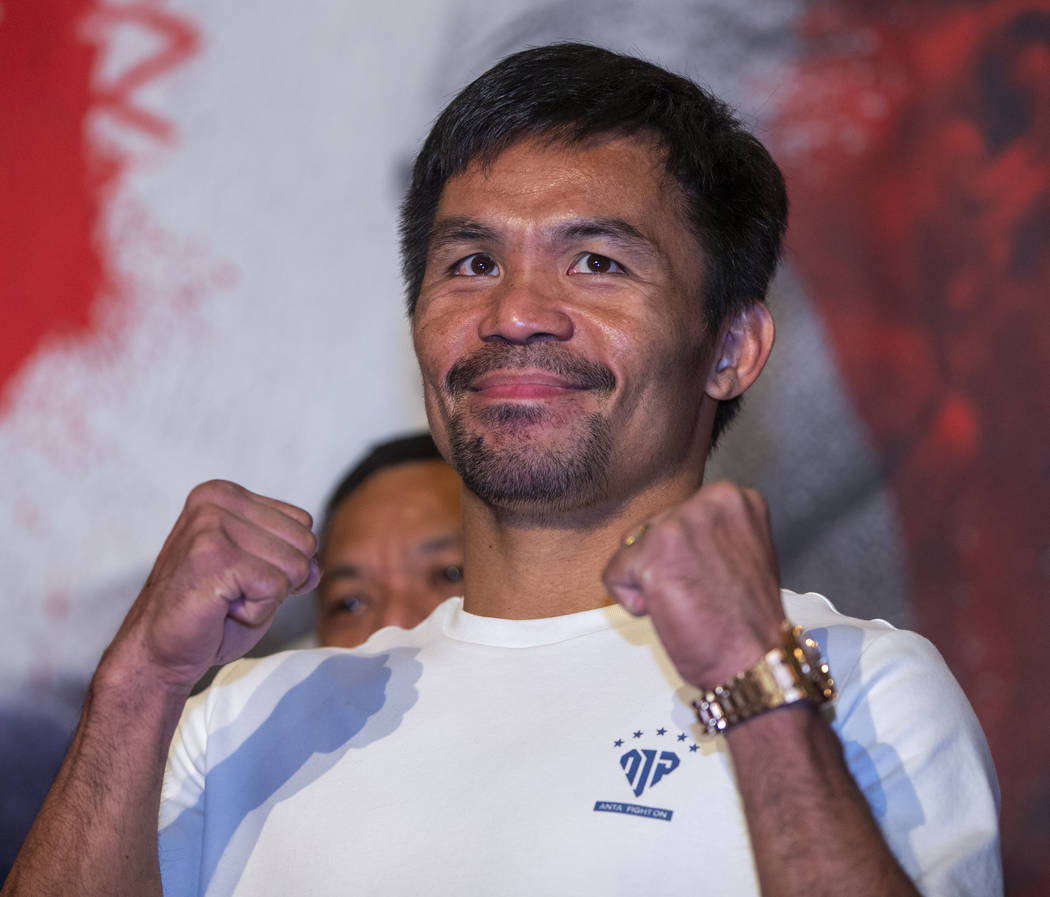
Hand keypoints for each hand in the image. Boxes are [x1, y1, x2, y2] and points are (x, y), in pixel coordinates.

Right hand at [100, 480, 319, 691]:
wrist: (157, 653)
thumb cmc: (210, 614)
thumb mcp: (260, 572)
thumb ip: (293, 556)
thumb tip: (314, 566)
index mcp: (224, 494)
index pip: (302, 522)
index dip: (283, 563)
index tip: (240, 577)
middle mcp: (216, 501)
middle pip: (304, 542)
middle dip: (279, 580)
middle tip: (232, 592)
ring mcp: (211, 526)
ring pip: (294, 565)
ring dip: (267, 597)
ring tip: (225, 600)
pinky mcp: (214, 557)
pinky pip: (276, 588)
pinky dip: (257, 612)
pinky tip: (221, 610)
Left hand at [602, 481, 785, 687]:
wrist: (755, 660)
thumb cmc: (745, 618)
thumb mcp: (737, 550)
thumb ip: (705, 530)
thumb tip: (660, 530)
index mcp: (732, 497)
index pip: (675, 515)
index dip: (684, 555)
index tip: (713, 577)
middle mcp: (708, 501)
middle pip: (649, 528)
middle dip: (662, 564)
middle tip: (700, 592)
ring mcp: (680, 524)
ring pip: (631, 549)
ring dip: (648, 580)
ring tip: (688, 600)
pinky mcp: (654, 553)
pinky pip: (614, 575)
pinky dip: (633, 602)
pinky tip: (671, 610)